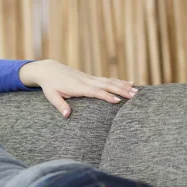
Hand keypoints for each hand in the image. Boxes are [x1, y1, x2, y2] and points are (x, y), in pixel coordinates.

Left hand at [19, 59, 137, 117]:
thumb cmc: (50, 85)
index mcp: (77, 87)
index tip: (117, 101)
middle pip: (107, 85)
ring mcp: (90, 78)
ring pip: (110, 81)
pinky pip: (107, 79)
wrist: (49, 70)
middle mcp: (86, 81)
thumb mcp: (51, 96)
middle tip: (135, 96)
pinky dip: (119, 81)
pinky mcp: (91, 78)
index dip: (106, 96)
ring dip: (124, 86)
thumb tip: (66, 116)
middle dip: (121, 90)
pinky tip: (130, 83)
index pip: (94, 92)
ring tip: (137, 92)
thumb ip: (60, 105)